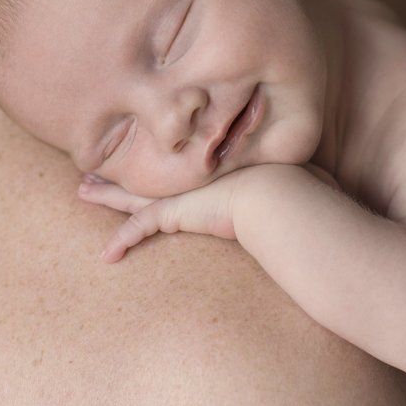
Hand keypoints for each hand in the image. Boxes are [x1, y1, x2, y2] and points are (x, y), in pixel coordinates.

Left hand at [79, 161, 333, 262]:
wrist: (290, 203)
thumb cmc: (305, 196)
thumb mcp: (299, 185)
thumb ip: (295, 184)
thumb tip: (322, 188)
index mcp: (225, 165)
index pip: (187, 160)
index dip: (166, 153)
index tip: (148, 149)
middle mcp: (202, 173)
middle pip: (154, 167)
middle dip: (124, 165)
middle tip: (96, 162)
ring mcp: (188, 190)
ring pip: (137, 190)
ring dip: (109, 192)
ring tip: (83, 189)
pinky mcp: (179, 212)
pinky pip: (143, 226)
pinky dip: (125, 240)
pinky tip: (108, 256)